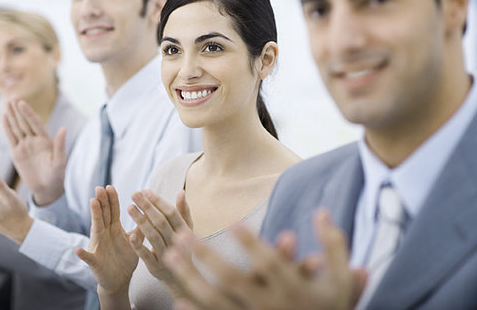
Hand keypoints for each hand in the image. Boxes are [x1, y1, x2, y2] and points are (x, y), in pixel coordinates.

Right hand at [3, 98, 66, 205]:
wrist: (47, 189)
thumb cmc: (57, 176)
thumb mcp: (60, 162)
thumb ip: (60, 145)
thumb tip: (64, 128)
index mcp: (45, 141)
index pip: (35, 123)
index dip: (28, 113)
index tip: (21, 103)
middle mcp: (35, 140)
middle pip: (24, 122)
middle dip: (18, 110)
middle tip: (12, 96)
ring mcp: (25, 145)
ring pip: (17, 127)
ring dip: (12, 115)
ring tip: (7, 102)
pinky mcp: (17, 153)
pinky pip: (11, 137)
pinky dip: (7, 127)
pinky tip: (4, 117)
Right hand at [74, 186, 136, 308]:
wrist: (119, 280)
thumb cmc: (126, 258)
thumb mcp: (135, 242)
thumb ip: (140, 228)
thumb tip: (149, 213)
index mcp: (114, 229)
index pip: (112, 211)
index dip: (111, 199)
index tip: (110, 186)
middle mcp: (104, 234)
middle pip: (103, 215)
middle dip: (101, 201)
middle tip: (99, 188)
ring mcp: (98, 247)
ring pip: (96, 229)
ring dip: (94, 216)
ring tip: (92, 203)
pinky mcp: (95, 262)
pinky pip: (88, 258)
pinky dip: (82, 254)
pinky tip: (77, 250)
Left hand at [128, 190, 192, 298]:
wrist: (180, 278)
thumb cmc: (181, 248)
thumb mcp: (186, 231)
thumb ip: (183, 212)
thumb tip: (181, 192)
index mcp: (185, 231)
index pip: (171, 213)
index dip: (158, 201)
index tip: (145, 191)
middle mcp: (178, 243)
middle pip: (161, 222)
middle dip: (147, 207)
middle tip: (134, 194)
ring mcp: (168, 256)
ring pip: (153, 236)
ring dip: (141, 221)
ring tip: (129, 208)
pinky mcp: (156, 268)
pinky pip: (147, 256)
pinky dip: (139, 245)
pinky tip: (130, 235)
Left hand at [164, 210, 366, 309]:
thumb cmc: (333, 307)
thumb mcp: (340, 278)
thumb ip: (333, 245)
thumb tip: (323, 211)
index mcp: (292, 289)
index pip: (269, 263)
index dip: (251, 243)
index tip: (231, 222)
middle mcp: (269, 305)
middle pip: (232, 279)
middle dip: (205, 255)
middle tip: (181, 234)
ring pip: (216, 300)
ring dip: (191, 278)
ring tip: (170, 256)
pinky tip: (176, 300)